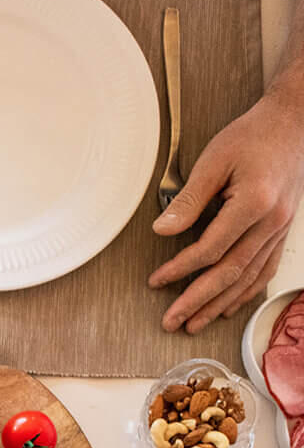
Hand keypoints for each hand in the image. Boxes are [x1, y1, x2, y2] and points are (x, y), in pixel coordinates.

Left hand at [151, 84, 303, 333]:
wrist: (290, 124)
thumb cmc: (250, 137)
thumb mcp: (213, 161)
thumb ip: (188, 201)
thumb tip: (162, 231)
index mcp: (254, 203)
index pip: (211, 249)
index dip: (181, 269)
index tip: (156, 282)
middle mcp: (272, 221)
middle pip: (231, 272)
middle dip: (199, 301)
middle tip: (172, 322)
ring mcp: (281, 228)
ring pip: (249, 277)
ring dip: (220, 304)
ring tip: (194, 323)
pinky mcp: (282, 229)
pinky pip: (265, 269)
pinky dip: (246, 291)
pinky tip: (229, 306)